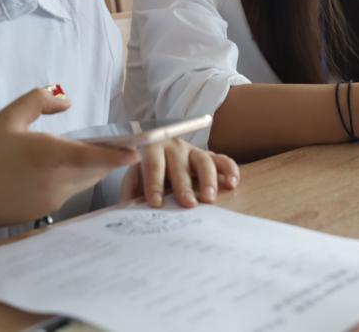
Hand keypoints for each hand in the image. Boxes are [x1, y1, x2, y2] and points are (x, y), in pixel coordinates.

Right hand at [0, 87, 137, 254]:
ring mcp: (53, 198)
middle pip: (95, 168)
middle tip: (108, 141)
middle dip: (106, 156)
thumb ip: (37, 102)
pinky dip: (73, 178)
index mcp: (46, 155)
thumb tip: (66, 101)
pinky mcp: (48, 210)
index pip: (91, 157)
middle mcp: (55, 180)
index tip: (136, 152)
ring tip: (79, 151)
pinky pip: (71, 190)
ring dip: (90, 167)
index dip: (116, 156)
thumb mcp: (6, 119)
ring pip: (86, 180)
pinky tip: (54, 169)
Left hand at [119, 138, 238, 207]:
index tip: (155, 202)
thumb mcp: (133, 181)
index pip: (152, 166)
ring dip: (208, 179)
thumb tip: (126, 210)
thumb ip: (130, 193)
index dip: (153, 184)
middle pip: (180, 165)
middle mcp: (174, 147)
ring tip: (209, 198)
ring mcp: (193, 151)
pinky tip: (232, 183)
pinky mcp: (209, 156)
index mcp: (151, 149)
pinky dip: (229, 170)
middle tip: (188, 204)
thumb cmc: (144, 175)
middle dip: (183, 185)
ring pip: (204, 160)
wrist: (157, 160)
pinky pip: (222, 160)